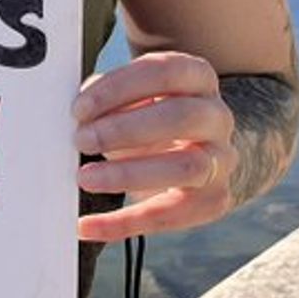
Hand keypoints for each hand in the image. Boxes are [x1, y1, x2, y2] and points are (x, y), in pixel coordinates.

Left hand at [73, 50, 233, 241]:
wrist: (199, 151)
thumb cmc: (153, 116)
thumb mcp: (134, 97)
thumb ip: (107, 98)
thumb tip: (78, 114)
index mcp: (197, 78)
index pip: (165, 72)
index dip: (119, 88)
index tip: (79, 108)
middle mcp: (216, 116)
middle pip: (181, 116)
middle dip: (125, 129)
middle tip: (82, 139)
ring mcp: (220, 159)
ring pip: (186, 166)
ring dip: (129, 174)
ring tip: (85, 177)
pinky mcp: (212, 200)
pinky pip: (170, 215)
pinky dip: (123, 224)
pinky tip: (87, 226)